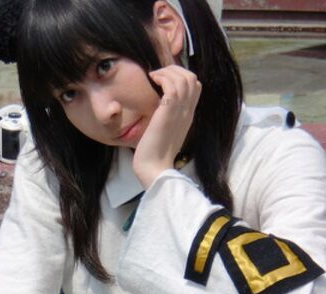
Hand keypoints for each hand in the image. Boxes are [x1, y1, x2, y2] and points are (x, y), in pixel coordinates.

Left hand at [133, 65, 200, 188]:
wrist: (154, 168)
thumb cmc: (154, 154)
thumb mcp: (164, 132)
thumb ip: (166, 119)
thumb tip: (159, 109)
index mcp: (188, 116)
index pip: (196, 87)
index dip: (181, 77)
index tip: (164, 80)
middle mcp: (187, 112)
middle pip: (193, 78)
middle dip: (175, 69)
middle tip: (158, 76)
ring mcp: (180, 111)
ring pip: (184, 78)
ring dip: (167, 71)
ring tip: (154, 77)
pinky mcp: (168, 112)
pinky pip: (172, 85)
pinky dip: (162, 77)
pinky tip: (152, 81)